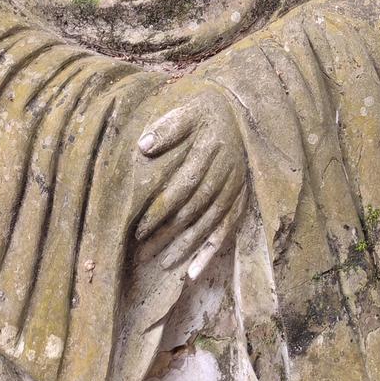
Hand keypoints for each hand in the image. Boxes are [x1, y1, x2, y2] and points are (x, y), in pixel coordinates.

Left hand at [133, 83, 247, 276]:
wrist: (242, 109)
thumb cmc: (207, 110)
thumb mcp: (189, 109)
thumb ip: (168, 127)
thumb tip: (143, 145)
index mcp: (210, 149)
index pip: (182, 186)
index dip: (160, 209)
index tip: (138, 227)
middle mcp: (225, 172)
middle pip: (193, 210)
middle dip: (167, 233)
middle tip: (141, 252)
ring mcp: (235, 188)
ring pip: (209, 223)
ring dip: (186, 246)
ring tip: (163, 264)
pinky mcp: (241, 198)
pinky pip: (228, 230)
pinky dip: (211, 252)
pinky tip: (193, 272)